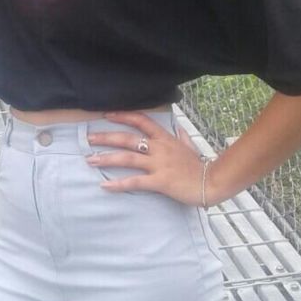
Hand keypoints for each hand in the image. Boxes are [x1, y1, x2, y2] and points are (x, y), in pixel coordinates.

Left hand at [85, 110, 209, 205]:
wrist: (211, 182)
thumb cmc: (199, 166)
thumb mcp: (190, 146)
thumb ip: (181, 137)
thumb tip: (178, 130)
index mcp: (164, 138)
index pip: (141, 120)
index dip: (123, 116)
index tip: (107, 115)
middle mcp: (159, 148)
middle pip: (128, 138)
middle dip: (106, 137)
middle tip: (88, 138)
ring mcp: (159, 164)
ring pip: (128, 158)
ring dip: (107, 158)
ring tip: (90, 160)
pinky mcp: (160, 181)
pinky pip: (135, 182)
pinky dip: (119, 184)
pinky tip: (105, 185)